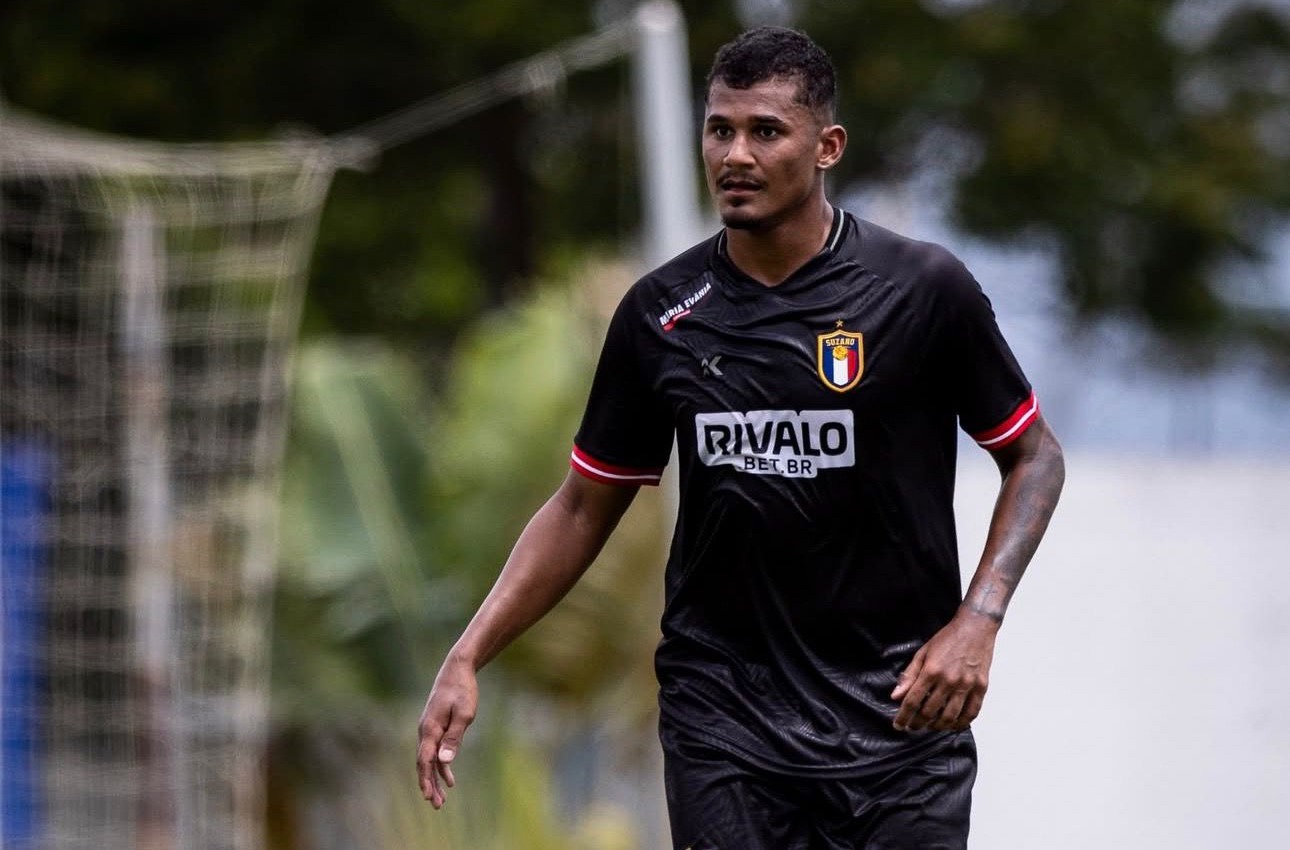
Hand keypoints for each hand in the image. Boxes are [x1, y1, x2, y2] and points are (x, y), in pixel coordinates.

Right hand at [416, 654, 478, 808]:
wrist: (457, 669)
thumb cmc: (462, 691)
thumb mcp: (464, 714)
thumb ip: (454, 738)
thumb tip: (444, 761)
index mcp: (430, 728)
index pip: (424, 759)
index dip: (426, 779)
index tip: (428, 796)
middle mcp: (425, 730)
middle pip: (424, 763)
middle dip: (429, 784)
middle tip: (436, 805)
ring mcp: (429, 729)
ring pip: (429, 759)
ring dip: (435, 779)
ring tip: (441, 800)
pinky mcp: (436, 727)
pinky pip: (435, 751)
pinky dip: (441, 766)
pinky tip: (449, 779)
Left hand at [891, 611, 998, 732]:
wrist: (974, 628)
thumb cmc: (947, 639)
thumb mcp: (923, 653)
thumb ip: (909, 675)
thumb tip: (895, 696)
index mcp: (931, 671)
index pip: (912, 701)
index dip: (903, 716)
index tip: (898, 725)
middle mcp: (949, 681)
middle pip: (930, 712)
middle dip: (918, 723)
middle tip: (913, 727)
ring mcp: (966, 685)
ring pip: (950, 716)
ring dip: (938, 726)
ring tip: (930, 727)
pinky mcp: (981, 687)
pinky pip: (971, 712)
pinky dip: (961, 723)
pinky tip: (953, 725)